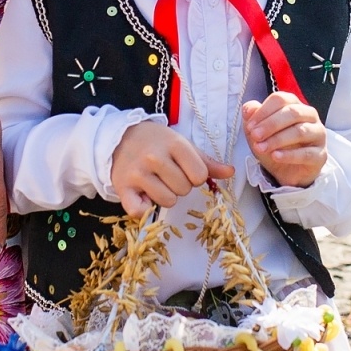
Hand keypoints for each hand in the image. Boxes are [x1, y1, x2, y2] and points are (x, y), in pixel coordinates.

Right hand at [110, 121, 233, 215]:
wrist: (119, 138)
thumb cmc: (156, 142)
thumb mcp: (182, 145)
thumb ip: (206, 162)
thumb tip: (231, 172)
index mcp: (174, 144)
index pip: (199, 175)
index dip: (195, 176)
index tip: (184, 169)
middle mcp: (154, 158)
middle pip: (184, 190)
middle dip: (179, 186)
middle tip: (167, 174)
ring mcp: (137, 173)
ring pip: (167, 201)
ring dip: (165, 196)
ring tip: (155, 182)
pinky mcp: (122, 188)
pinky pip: (140, 212)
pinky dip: (144, 208)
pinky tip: (143, 195)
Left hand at [242, 91, 326, 187]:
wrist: (286, 171)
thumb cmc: (275, 145)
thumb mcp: (259, 131)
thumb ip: (253, 117)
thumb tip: (248, 108)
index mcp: (295, 105)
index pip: (281, 99)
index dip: (263, 111)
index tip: (249, 126)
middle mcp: (310, 116)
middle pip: (292, 113)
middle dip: (271, 124)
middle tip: (255, 136)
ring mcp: (318, 135)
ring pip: (300, 131)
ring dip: (277, 139)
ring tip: (261, 148)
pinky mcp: (320, 155)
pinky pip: (306, 153)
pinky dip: (289, 155)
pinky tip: (275, 156)